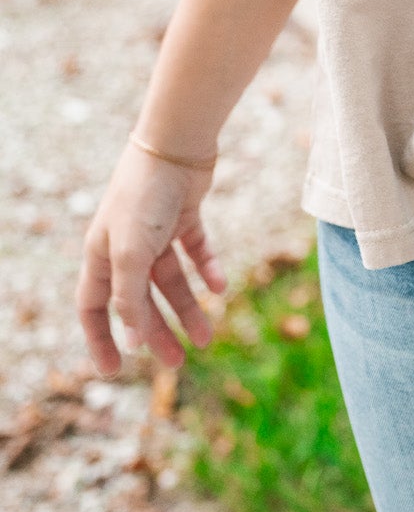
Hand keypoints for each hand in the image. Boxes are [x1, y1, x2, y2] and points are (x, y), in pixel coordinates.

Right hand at [76, 142, 225, 374]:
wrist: (178, 141)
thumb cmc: (146, 195)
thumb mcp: (132, 251)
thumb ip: (130, 296)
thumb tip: (133, 339)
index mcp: (102, 254)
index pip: (94, 307)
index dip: (101, 338)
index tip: (114, 370)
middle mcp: (126, 245)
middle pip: (139, 301)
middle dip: (157, 332)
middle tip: (178, 362)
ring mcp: (156, 231)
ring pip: (171, 280)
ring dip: (188, 307)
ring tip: (208, 337)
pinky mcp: (184, 216)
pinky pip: (195, 252)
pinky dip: (207, 269)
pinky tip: (221, 286)